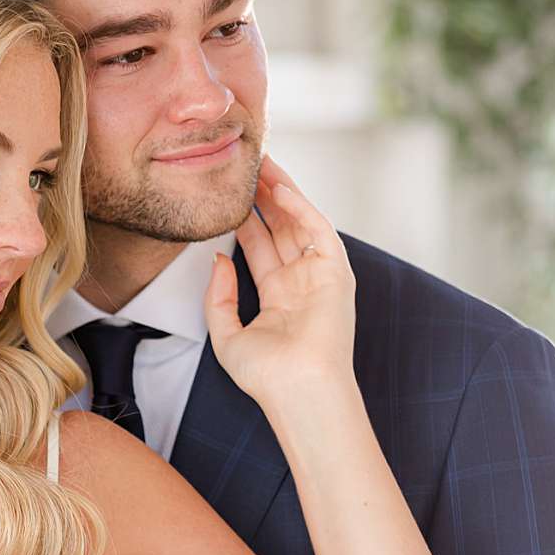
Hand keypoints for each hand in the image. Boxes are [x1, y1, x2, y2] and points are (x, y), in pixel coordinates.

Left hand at [207, 154, 356, 411]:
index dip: (245, 220)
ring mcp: (320, 275)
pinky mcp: (337, 271)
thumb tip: (218, 258)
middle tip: (244, 167)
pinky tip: (279, 188)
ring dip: (281, 193)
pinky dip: (300, 207)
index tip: (227, 196)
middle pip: (280, 229)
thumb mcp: (226, 334)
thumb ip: (218, 296)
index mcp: (278, 298)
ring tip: (260, 164)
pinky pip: (318, 229)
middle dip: (263, 198)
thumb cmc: (267, 375)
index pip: (259, 248)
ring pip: (299, 223)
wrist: (299, 390)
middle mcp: (301, 283)